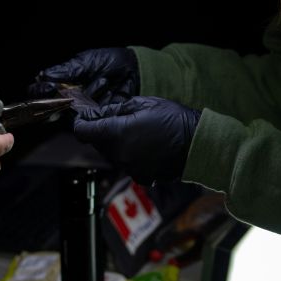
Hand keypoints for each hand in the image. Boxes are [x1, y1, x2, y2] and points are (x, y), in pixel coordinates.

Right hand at [29, 47, 138, 105]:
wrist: (133, 70)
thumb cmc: (109, 61)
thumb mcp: (86, 61)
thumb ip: (66, 71)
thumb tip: (43, 76)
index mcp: (63, 81)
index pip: (42, 90)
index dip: (41, 91)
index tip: (49, 87)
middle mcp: (69, 97)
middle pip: (54, 106)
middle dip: (66, 97)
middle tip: (78, 88)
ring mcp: (83, 108)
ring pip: (74, 112)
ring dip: (90, 94)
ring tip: (104, 81)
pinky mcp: (97, 117)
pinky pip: (92, 116)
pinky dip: (102, 102)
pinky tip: (110, 90)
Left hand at [73, 96, 199, 184]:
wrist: (199, 144)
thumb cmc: (174, 119)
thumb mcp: (143, 103)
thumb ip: (114, 110)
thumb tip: (95, 114)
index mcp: (117, 133)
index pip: (82, 132)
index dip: (82, 123)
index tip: (87, 117)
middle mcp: (120, 154)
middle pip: (97, 143)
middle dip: (102, 131)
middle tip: (119, 119)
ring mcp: (130, 168)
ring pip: (112, 154)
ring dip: (117, 143)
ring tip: (138, 131)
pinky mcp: (141, 177)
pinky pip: (127, 165)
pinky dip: (131, 156)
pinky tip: (146, 147)